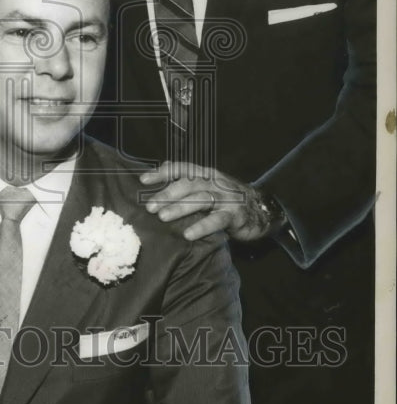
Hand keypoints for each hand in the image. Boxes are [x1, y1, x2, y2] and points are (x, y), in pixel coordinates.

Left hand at [139, 162, 273, 242]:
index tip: (143, 180)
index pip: (182, 169)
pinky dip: (202, 226)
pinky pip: (217, 220)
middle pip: (188, 184)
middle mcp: (215, 182)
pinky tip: (188, 234)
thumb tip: (162, 172)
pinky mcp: (235, 214)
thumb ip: (186, 182)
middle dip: (167, 194)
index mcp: (205, 174)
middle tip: (149, 206)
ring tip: (163, 216)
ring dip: (180, 207)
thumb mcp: (207, 187)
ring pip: (201, 199)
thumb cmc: (226, 199)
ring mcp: (226, 197)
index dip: (162, 173)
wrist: (261, 210)